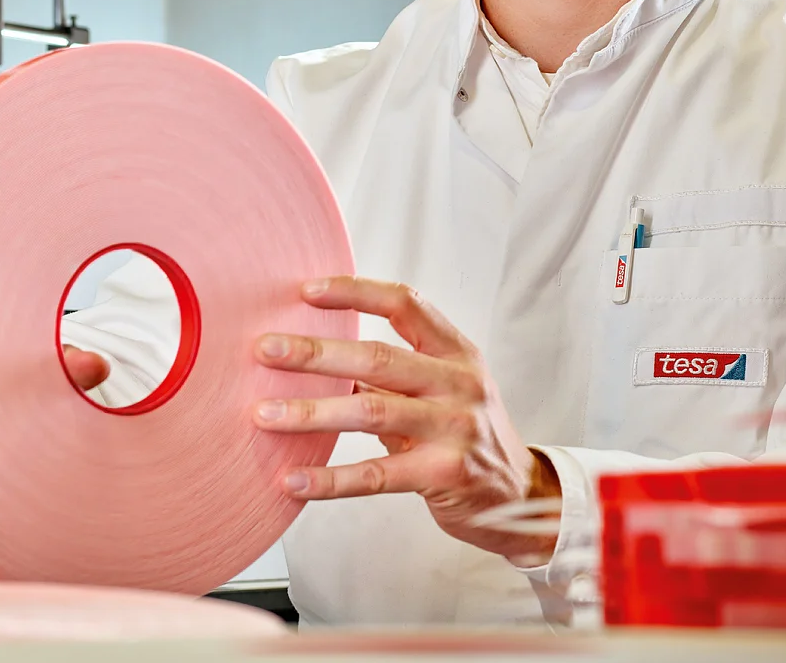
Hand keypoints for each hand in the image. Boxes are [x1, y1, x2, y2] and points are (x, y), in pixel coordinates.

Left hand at [252, 277, 560, 564]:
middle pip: (378, 357)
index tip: (305, 290)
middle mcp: (459, 383)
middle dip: (315, 353)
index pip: (405, 304)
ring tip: (265, 414)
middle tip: (265, 350)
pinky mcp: (444, 474)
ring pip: (370, 412)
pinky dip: (329, 478)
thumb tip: (314, 354)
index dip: (354, 292)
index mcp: (457, 352)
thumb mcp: (441, 391)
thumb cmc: (465, 435)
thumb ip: (390, 373)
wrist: (520, 495)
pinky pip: (376, 475)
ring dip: (311, 411)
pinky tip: (293, 479)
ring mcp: (455, 428)